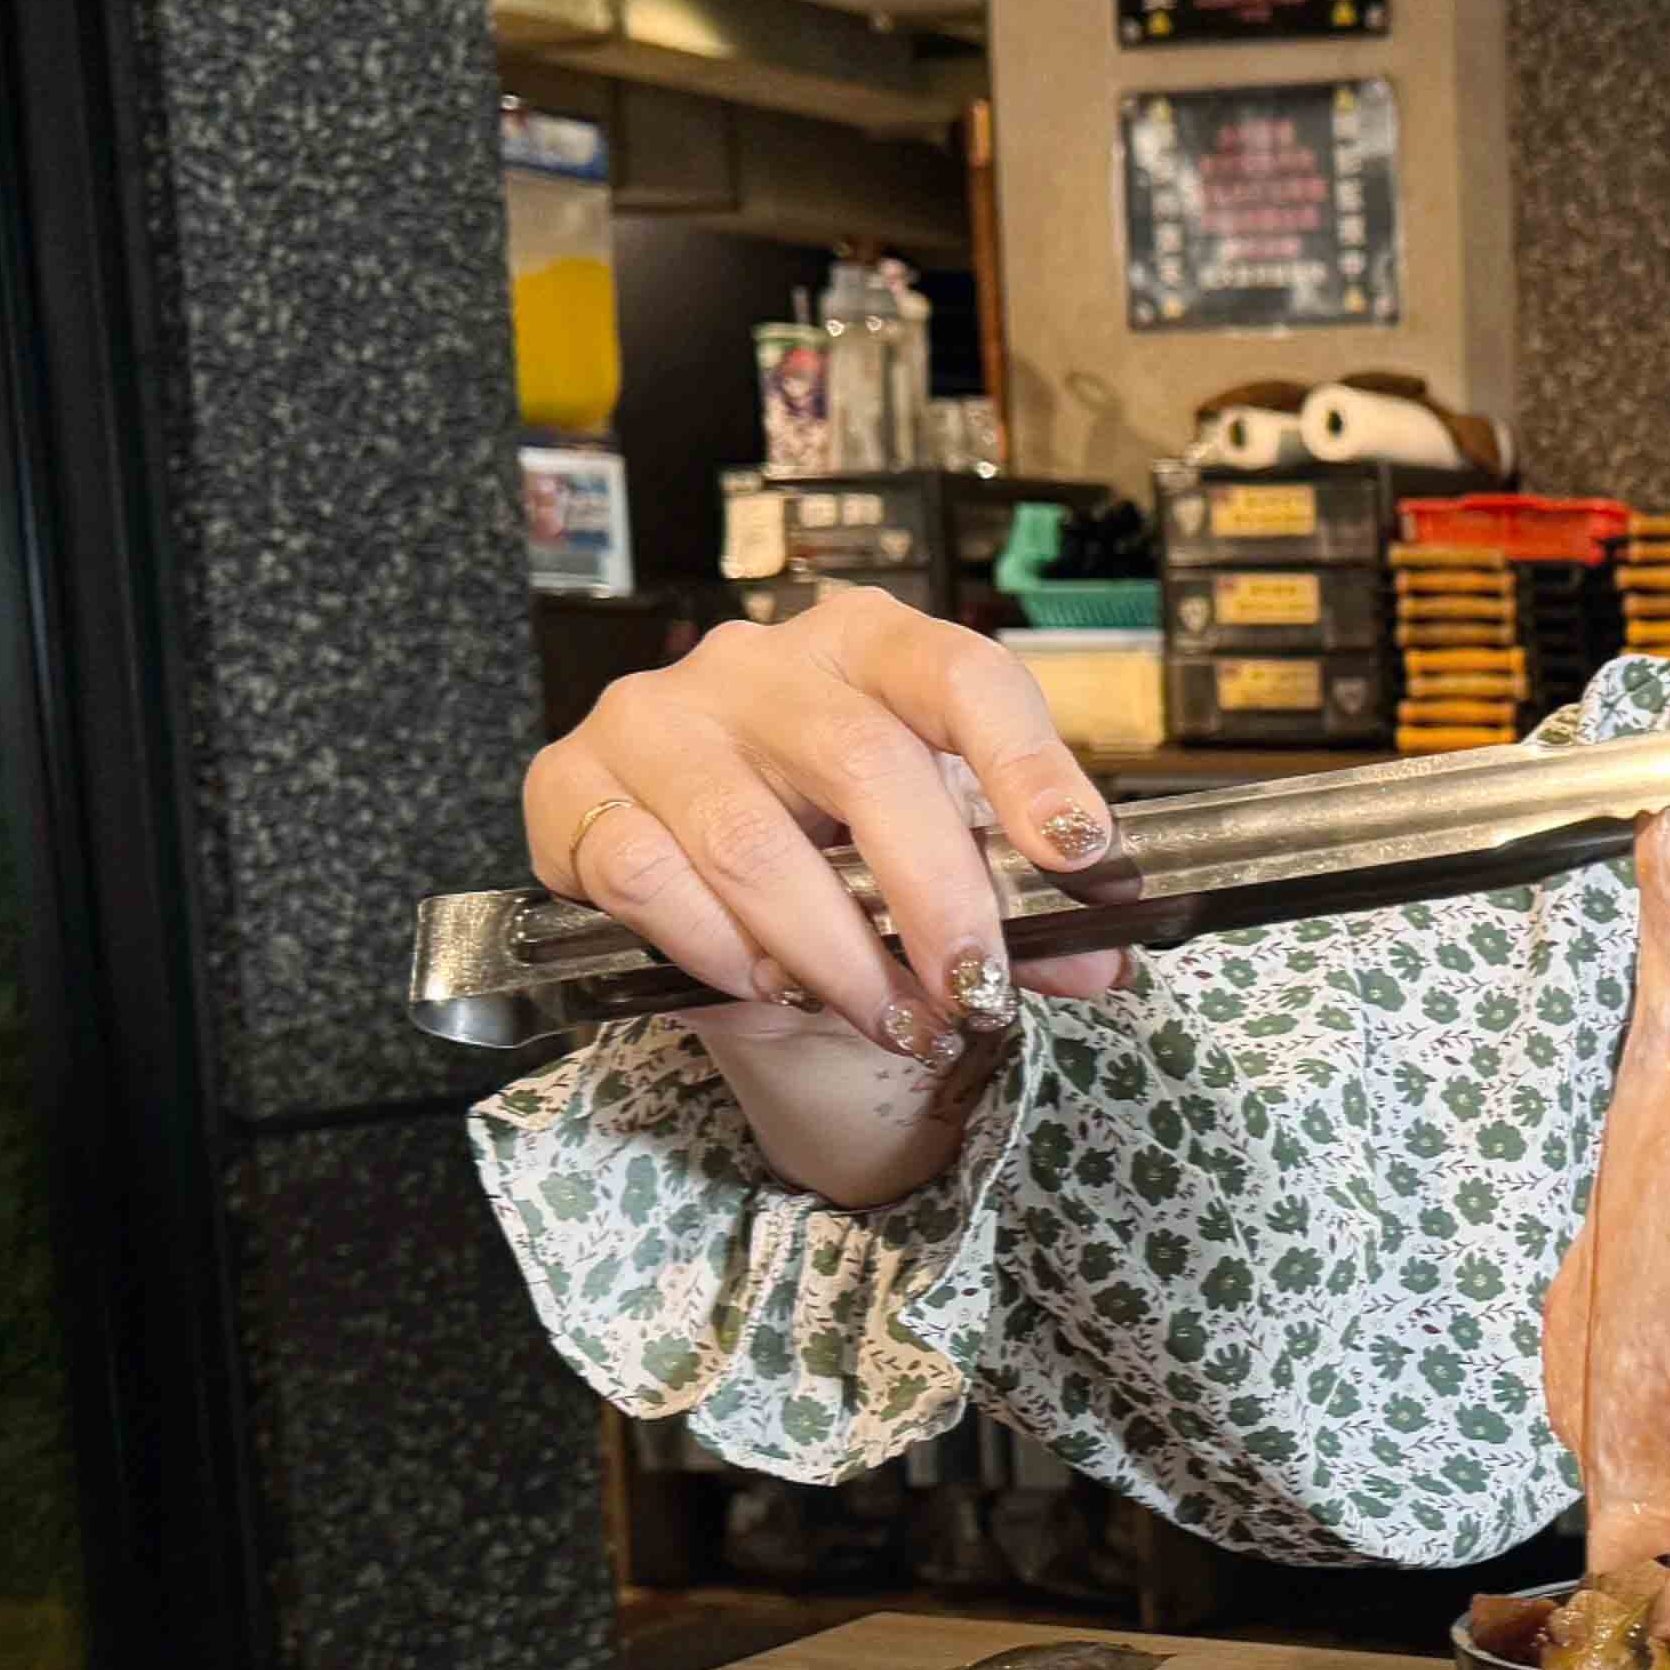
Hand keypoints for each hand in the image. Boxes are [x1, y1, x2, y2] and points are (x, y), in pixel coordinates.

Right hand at [521, 590, 1134, 1084]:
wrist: (695, 885)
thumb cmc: (830, 854)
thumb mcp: (930, 872)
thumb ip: (1016, 911)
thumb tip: (1098, 957)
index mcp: (868, 647)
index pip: (961, 676)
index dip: (1029, 762)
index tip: (1081, 855)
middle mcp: (758, 664)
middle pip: (867, 766)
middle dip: (936, 901)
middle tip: (978, 995)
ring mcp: (655, 715)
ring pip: (753, 841)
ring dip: (835, 956)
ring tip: (893, 1021)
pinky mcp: (571, 784)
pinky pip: (647, 876)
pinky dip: (722, 952)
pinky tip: (769, 989)